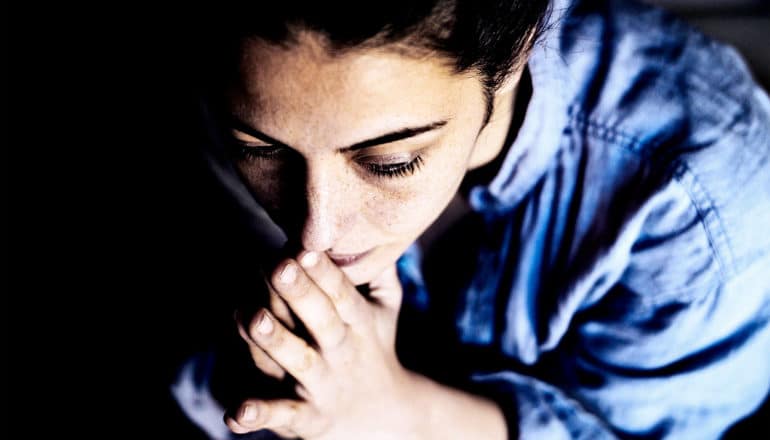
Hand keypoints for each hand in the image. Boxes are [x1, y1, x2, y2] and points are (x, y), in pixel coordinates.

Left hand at [226, 250, 421, 438]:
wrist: (386, 417)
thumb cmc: (374, 347)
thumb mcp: (386, 309)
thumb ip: (381, 271)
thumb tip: (374, 226)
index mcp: (359, 323)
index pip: (342, 293)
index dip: (324, 271)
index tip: (306, 247)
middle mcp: (341, 351)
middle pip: (321, 320)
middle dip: (301, 294)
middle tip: (280, 266)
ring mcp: (321, 384)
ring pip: (297, 361)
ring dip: (276, 342)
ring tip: (253, 317)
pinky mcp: (305, 417)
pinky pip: (283, 415)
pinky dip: (260, 414)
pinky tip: (237, 412)